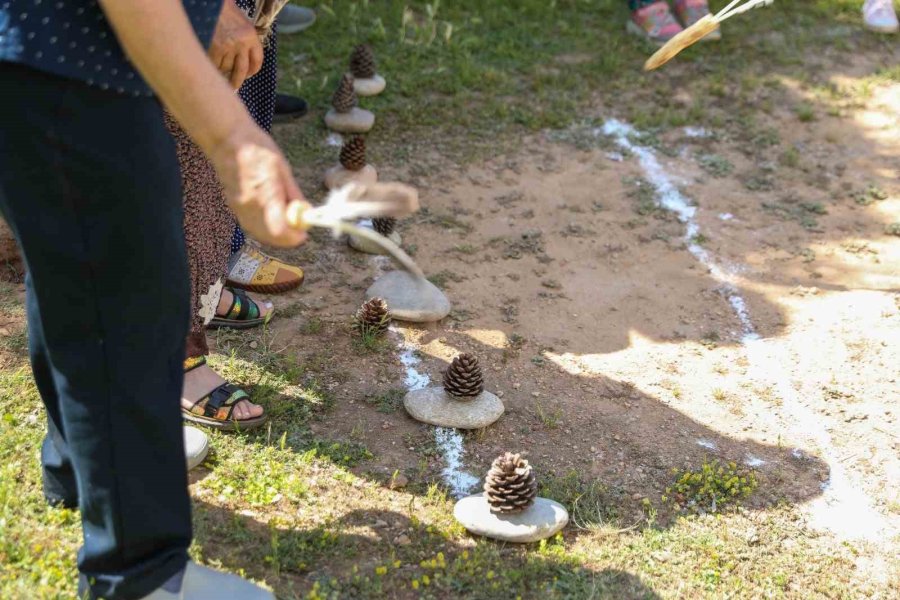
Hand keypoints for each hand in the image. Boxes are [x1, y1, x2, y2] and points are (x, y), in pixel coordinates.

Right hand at [208, 124, 307, 246]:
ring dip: (276, 236)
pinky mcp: (233, 207)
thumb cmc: (256, 149)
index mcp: (266, 194)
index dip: (294, 237)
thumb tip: (305, 210)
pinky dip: (264, 229)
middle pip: (271, 237)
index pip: (280, 230)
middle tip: (298, 231)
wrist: (227, 141)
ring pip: (260, 234)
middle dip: (287, 239)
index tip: (303, 233)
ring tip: (287, 224)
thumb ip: (293, 193)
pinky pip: (251, 227)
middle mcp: (251, 206)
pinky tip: (272, 219)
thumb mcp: (283, 168)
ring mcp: (239, 208)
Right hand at [209, 1, 262, 88]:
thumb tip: (245, 60)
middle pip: (242, 70)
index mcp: (252, 36)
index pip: (257, 61)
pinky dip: (212, 67)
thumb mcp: (242, 23)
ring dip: (222, 71)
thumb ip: (246, 40)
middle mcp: (242, 43)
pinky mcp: (215, 47)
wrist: (211, 2)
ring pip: (227, 68)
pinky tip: (210, 66)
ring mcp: (228, 46)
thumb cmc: (225, 11)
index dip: (253, 71)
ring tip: (218, 71)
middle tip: (234, 87)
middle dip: (238, 81)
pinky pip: (215, 64)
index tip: (248, 75)